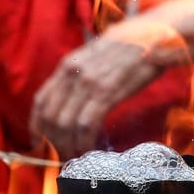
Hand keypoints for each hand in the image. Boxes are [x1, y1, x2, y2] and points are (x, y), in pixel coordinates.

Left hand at [29, 9, 188, 154]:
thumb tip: (71, 99)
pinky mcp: (107, 91)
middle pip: (51, 117)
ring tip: (77, 157)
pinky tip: (90, 149)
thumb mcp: (97, 56)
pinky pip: (87, 124)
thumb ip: (81, 75)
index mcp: (68, 65)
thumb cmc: (130, 47)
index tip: (38, 143)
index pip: (41, 100)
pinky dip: (85, 141)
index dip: (36, 126)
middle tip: (64, 156)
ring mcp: (89, 82)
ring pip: (66, 123)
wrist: (157, 36)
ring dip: (69, 146)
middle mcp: (73, 73)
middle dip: (54, 142)